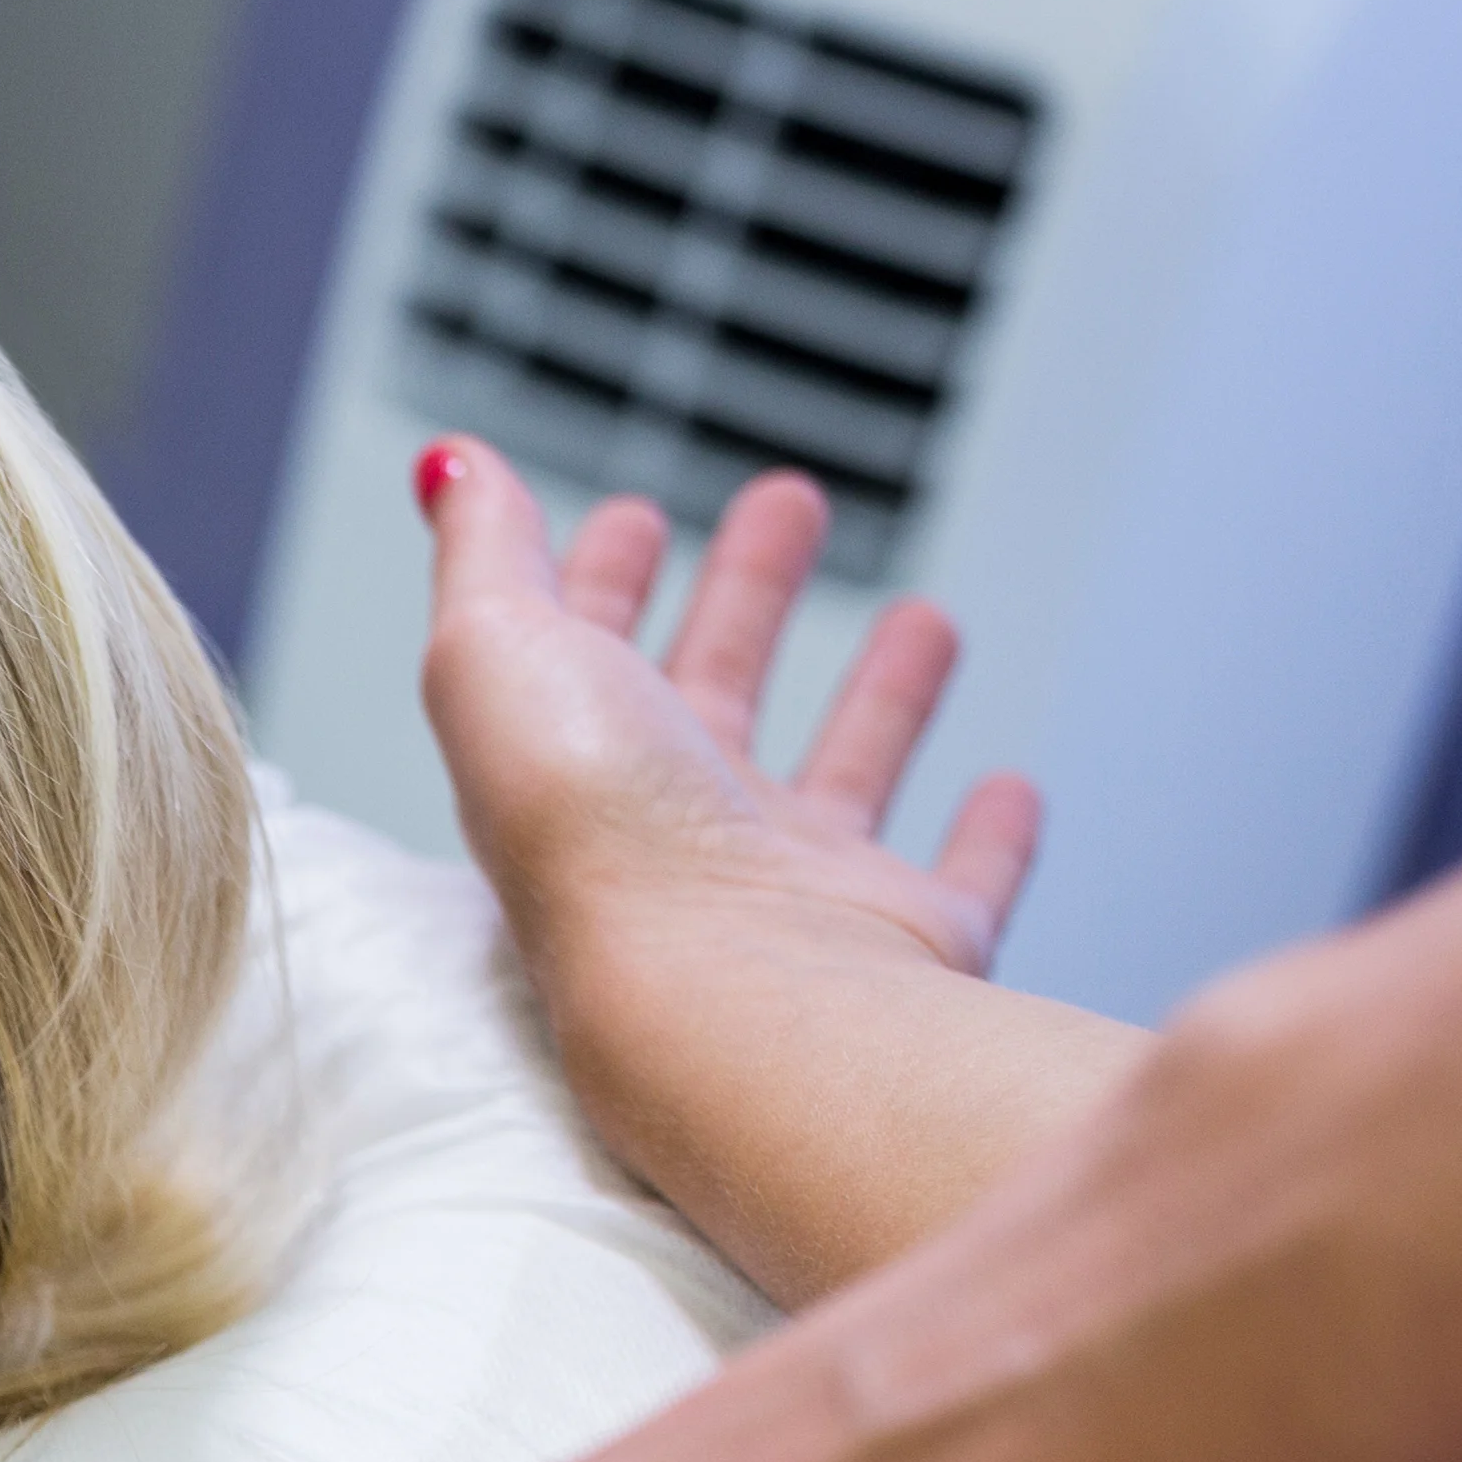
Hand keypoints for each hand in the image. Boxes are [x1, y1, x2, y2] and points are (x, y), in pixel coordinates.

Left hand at [417, 441, 1036, 1010]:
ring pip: (840, 776)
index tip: (634, 517)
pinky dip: (991, 836)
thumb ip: (483, 554)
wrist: (727, 993)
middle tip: (785, 506)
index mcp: (572, 770)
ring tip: (922, 616)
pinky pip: (955, 883)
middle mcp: (673, 837)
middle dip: (743, 597)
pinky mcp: (903, 942)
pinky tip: (1010, 787)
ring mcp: (790, 895)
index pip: (580, 656)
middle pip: (710, 693)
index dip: (598, 578)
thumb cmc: (600, 838)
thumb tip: (451, 468)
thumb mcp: (499, 652)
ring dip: (878, 696)